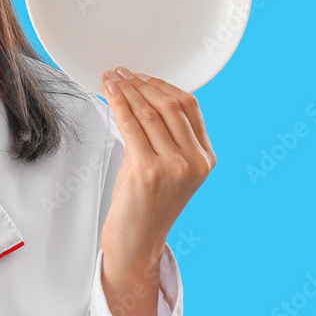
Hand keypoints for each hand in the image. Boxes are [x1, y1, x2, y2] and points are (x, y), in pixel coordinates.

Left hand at [99, 67, 215, 268]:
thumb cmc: (145, 204)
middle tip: (121, 74)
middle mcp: (195, 162)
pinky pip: (132, 126)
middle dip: (141, 84)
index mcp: (205, 158)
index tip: (140, 76)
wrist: (137, 241)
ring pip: (149, 113)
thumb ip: (161, 133)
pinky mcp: (151, 172)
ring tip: (111, 81)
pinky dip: (119, 105)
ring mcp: (175, 167)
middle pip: (170, 105)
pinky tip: (109, 94)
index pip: (189, 106)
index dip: (162, 85)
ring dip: (127, 92)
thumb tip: (137, 94)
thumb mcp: (164, 164)